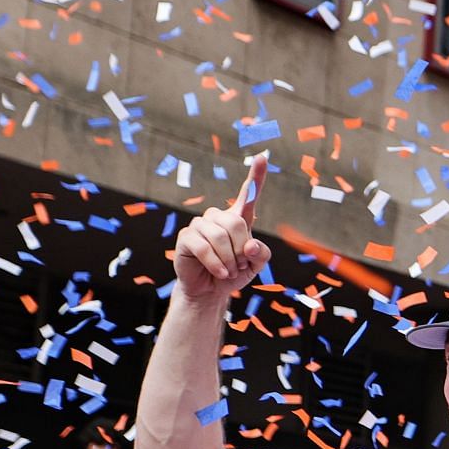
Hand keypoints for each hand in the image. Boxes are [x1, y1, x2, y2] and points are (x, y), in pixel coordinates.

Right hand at [174, 154, 272, 303]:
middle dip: (242, 250)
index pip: (249, 195)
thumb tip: (250, 245)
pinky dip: (216, 264)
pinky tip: (220, 273)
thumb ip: (261, 254)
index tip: (262, 157)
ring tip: (230, 271)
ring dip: (230, 260)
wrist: (211, 290)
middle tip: (241, 265)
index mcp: (238, 219)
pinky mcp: (186, 237)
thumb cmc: (234, 273)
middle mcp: (218, 217)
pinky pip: (204, 247)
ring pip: (220, 236)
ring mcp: (200, 225)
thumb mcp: (255, 265)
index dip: (256, 176)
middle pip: (236, 223)